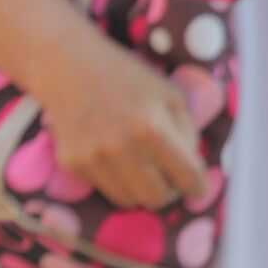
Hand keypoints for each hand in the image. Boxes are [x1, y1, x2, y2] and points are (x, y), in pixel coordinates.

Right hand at [39, 46, 205, 209]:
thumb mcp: (170, 95)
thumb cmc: (128, 77)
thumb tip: (192, 170)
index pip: (186, 176)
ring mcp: (94, 159)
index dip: (198, 186)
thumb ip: (187, 132)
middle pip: (157, 199)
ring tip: (143, 168)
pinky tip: (115, 156)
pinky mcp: (72, 164)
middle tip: (169, 178)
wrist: (69, 66)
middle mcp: (122, 149)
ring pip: (130, 200)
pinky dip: (116, 180)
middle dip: (169, 191)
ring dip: (142, 190)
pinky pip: (105, 189)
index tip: (198, 188)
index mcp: (153, 129)